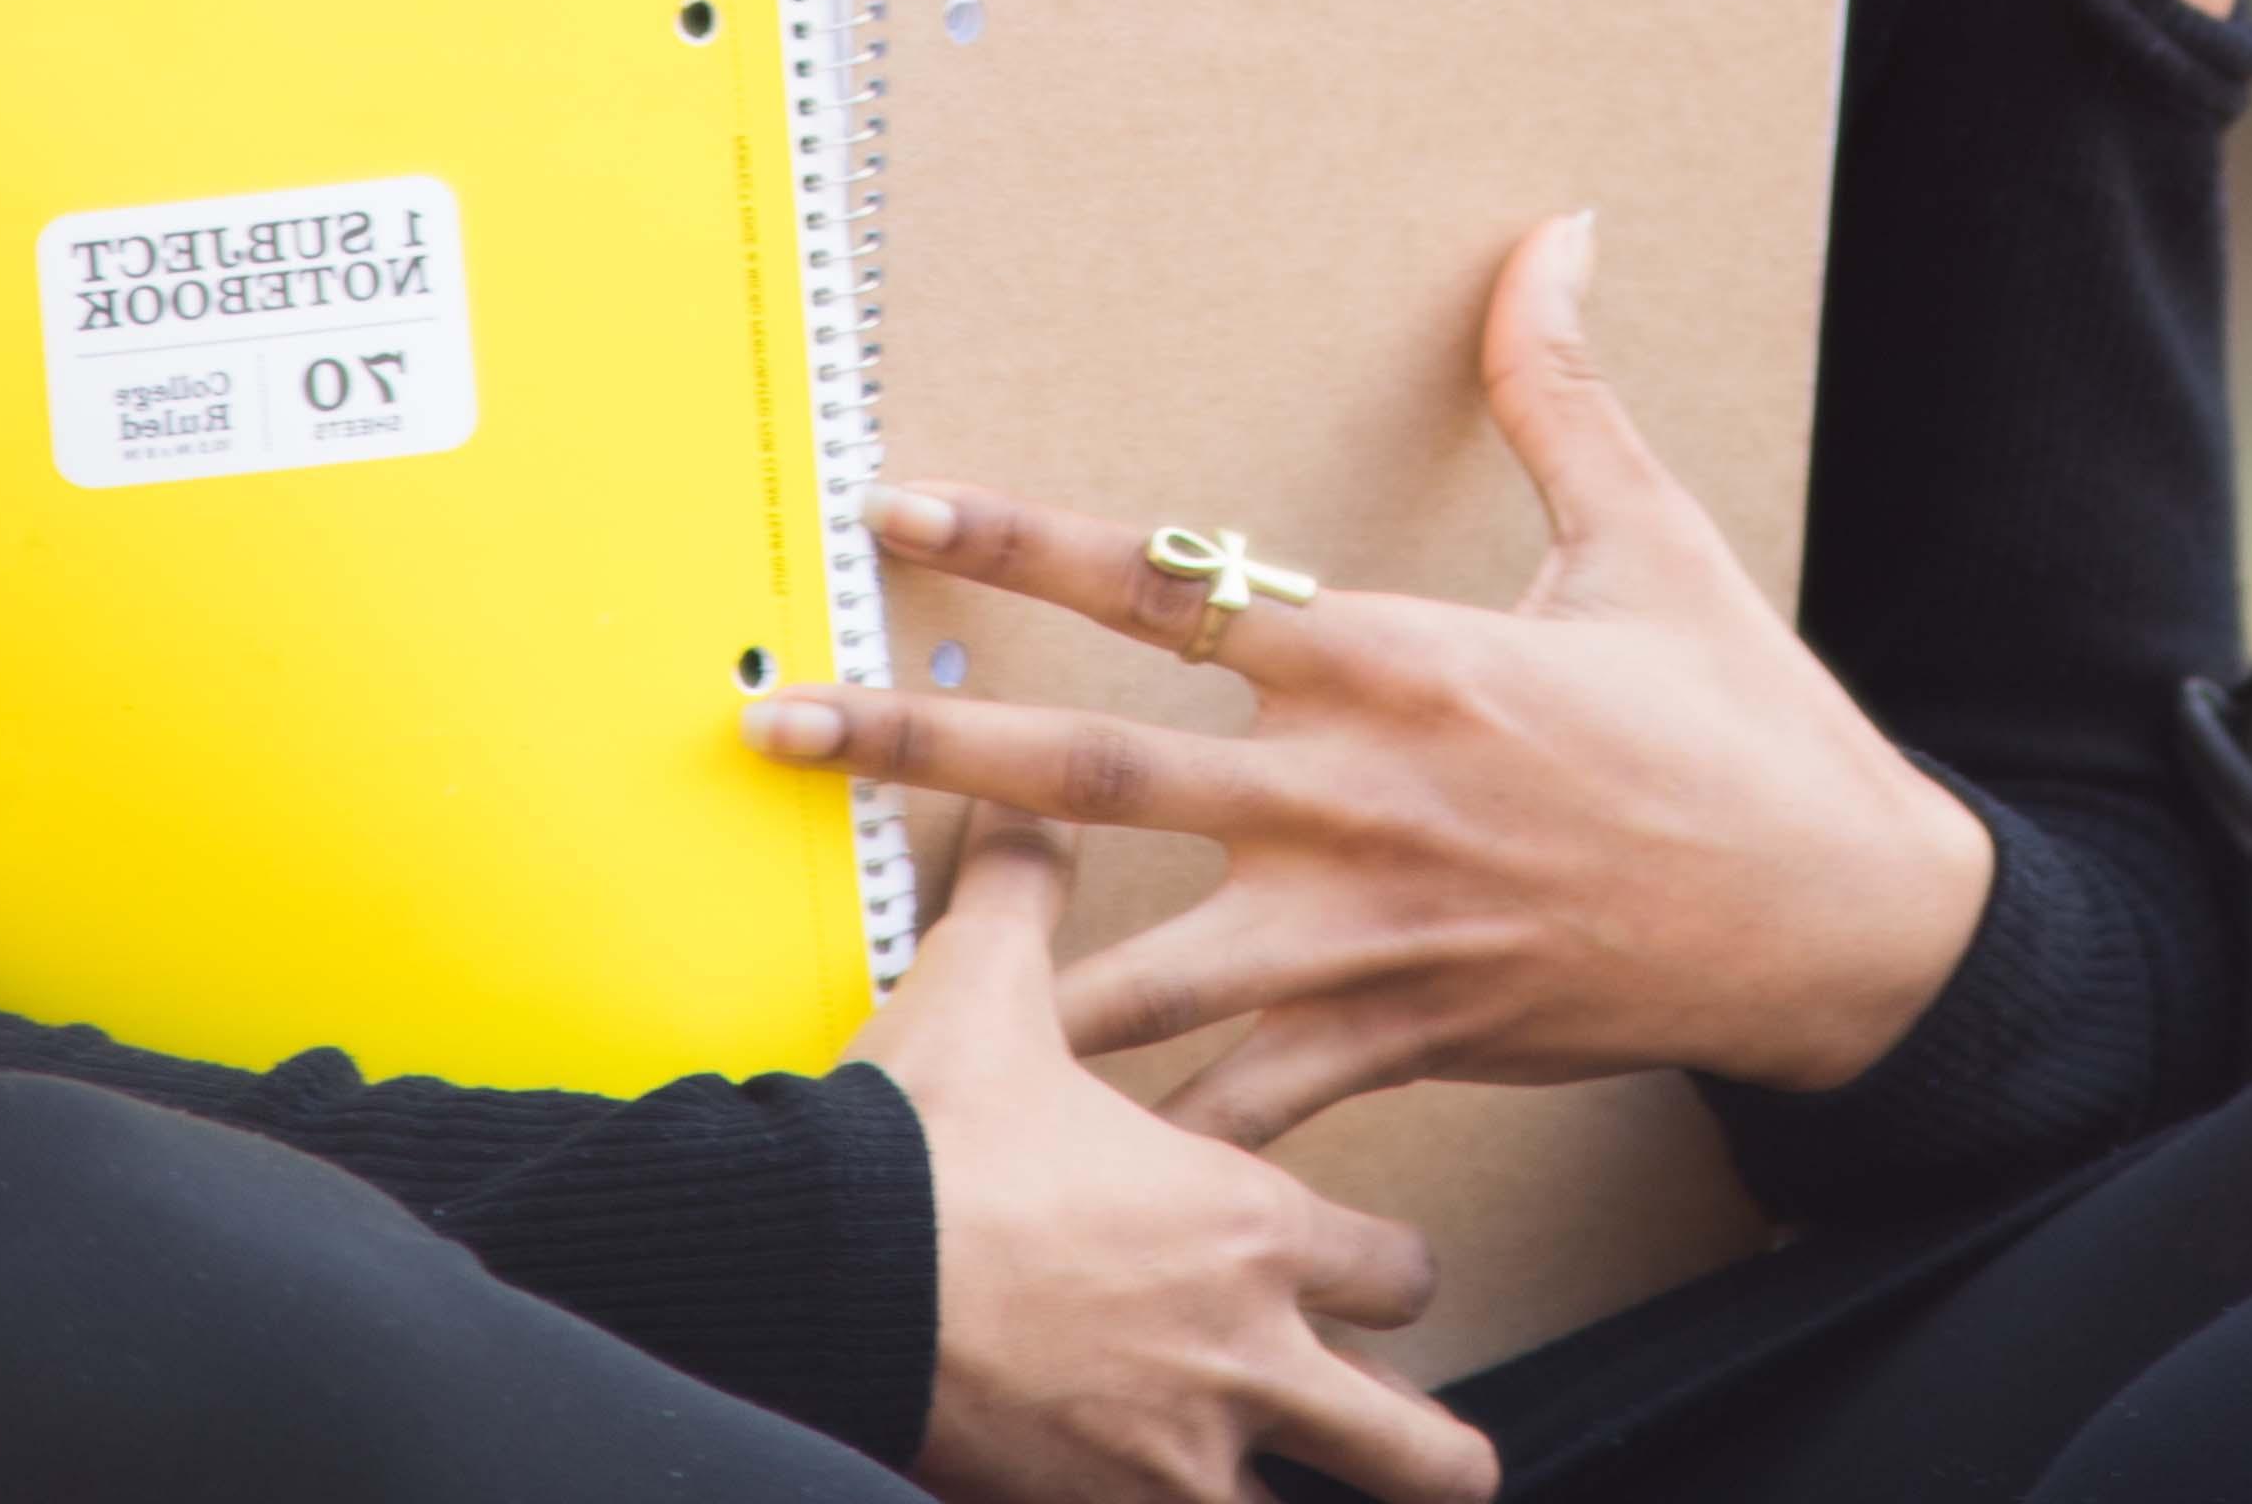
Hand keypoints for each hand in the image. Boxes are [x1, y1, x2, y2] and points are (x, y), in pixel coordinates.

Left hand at [752, 210, 1998, 1149]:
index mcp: (1395, 660)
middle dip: (918, 743)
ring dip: (989, 971)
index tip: (895, 508)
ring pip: (1126, 966)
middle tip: (776, 722)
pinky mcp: (1396, 1040)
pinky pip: (1239, 1102)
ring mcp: (1360, 933)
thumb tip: (1555, 234)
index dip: (1020, 541)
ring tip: (853, 974)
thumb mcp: (1650, 537)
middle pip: (1085, 769)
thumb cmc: (1740, 727)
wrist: (1835, 925)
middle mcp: (1349, 796)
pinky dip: (1144, 1129)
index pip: (1169, 584)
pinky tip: (1048, 1149)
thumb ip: (1563, 391)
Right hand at [854, 809, 1497, 1503]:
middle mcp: (1241, 1354)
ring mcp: (1173, 1458)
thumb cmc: (922, 1135)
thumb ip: (1028, 893)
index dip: (1391, 1276)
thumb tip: (1028, 812)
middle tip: (1430, 1450)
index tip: (1374, 1276)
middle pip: (1411, 1443)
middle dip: (1426, 1449)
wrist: (822, 1258)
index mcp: (1246, 1227)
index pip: (1399, 1272)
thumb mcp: (987, 989)